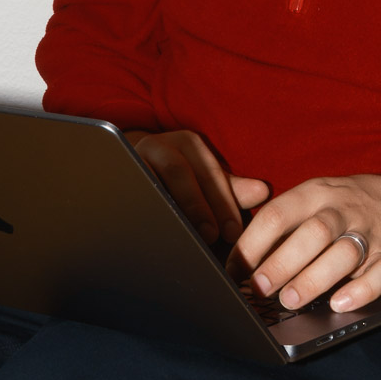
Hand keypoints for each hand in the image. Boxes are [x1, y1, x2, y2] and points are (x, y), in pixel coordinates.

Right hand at [127, 129, 268, 244]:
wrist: (132, 166)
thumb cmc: (179, 178)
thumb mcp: (206, 180)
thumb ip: (232, 188)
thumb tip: (263, 192)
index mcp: (188, 144)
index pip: (209, 172)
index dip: (223, 202)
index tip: (233, 232)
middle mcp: (161, 145)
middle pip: (180, 171)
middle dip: (198, 205)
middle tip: (213, 235)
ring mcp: (135, 157)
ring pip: (151, 178)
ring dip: (170, 206)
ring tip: (184, 233)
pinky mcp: (117, 172)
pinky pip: (129, 188)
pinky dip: (141, 206)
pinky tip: (152, 229)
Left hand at [227, 174, 380, 313]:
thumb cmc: (351, 206)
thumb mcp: (319, 196)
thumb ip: (286, 223)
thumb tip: (243, 259)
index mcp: (317, 193)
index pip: (279, 214)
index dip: (252, 243)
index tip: (234, 270)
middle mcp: (344, 210)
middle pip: (312, 232)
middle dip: (282, 262)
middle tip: (259, 288)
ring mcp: (372, 233)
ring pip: (344, 254)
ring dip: (315, 279)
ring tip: (291, 300)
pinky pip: (380, 274)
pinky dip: (361, 291)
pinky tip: (340, 304)